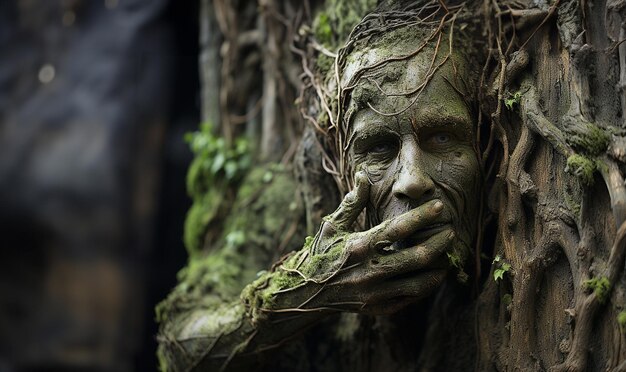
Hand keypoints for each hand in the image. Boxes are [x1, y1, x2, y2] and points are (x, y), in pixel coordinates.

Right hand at [281, 172, 454, 314]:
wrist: (305, 293)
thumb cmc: (320, 254)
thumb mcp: (332, 226)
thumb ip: (352, 202)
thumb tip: (363, 175)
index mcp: (358, 247)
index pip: (398, 229)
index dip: (422, 216)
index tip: (439, 206)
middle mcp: (368, 271)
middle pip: (417, 257)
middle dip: (440, 243)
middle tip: (451, 231)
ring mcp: (374, 293)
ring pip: (419, 282)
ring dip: (439, 267)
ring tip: (448, 255)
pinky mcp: (378, 308)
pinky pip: (410, 297)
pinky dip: (426, 286)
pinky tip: (433, 274)